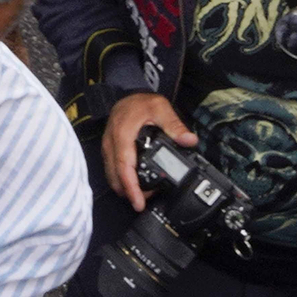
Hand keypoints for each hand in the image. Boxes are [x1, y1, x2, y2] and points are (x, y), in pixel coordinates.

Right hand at [102, 94, 194, 210]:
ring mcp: (108, 146)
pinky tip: (134, 184)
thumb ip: (174, 125)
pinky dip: (121, 180)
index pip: (123, 164)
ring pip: (111, 174)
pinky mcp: (108, 149)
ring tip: (143, 195)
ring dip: (124, 187)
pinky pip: (111, 169)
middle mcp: (111, 142)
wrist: (128, 94)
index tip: (138, 202)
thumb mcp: (161, 108)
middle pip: (115, 175)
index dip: (131, 186)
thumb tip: (189, 140)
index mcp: (122, 133)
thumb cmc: (142, 102)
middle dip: (128, 192)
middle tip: (145, 202)